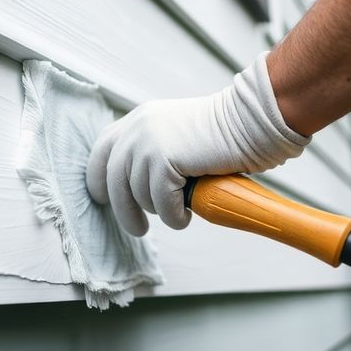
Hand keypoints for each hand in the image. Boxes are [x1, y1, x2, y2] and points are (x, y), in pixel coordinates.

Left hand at [85, 52, 309, 235]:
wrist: (251, 122)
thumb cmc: (225, 134)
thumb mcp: (178, 136)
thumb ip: (154, 150)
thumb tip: (137, 186)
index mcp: (138, 121)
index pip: (102, 150)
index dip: (99, 178)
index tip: (104, 198)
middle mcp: (136, 129)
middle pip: (112, 180)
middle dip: (123, 210)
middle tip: (138, 229)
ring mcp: (147, 143)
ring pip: (140, 196)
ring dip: (160, 211)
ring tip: (181, 210)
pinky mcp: (163, 160)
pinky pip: (160, 203)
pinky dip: (174, 216)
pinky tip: (187, 215)